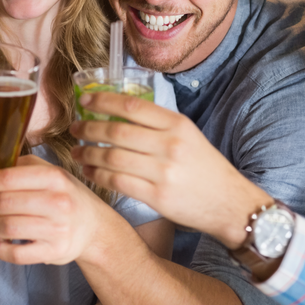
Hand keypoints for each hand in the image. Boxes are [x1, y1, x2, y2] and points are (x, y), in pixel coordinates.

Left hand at [0, 156, 106, 264]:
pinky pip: (17, 254)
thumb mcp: (52, 174)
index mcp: (53, 177)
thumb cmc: (66, 196)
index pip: (7, 178)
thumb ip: (23, 168)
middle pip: (3, 203)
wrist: (94, 227)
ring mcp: (57, 229)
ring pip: (7, 228)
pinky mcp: (55, 252)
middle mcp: (57, 201)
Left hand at [71, 91, 268, 248]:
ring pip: (112, 157)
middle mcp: (170, 144)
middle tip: (74, 129)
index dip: (102, 101)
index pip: (131, 106)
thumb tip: (117, 112)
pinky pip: (118, 181)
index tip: (84, 100)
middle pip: (116, 131)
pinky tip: (90, 172)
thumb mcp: (188, 136)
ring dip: (88, 154)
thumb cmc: (205, 168)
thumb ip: (158, 124)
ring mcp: (163, 171)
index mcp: (177, 124)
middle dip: (88, 128)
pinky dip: (98, 175)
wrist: (230, 204)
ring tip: (77, 152)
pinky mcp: (157, 196)